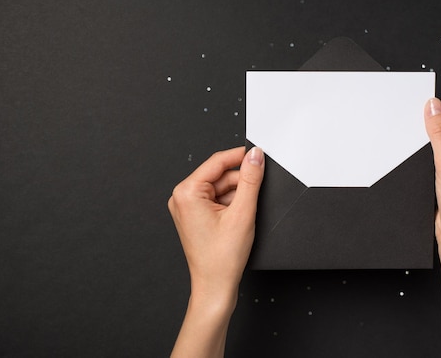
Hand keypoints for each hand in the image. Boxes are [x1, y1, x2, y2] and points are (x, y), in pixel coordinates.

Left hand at [169, 146, 264, 357]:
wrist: (215, 286)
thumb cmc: (221, 258)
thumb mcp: (242, 212)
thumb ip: (250, 179)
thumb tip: (255, 156)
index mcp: (186, 192)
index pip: (217, 162)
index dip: (240, 156)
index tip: (258, 154)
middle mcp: (182, 197)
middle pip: (219, 175)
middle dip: (240, 183)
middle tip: (257, 194)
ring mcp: (187, 208)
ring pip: (220, 188)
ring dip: (237, 196)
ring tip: (244, 216)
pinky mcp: (194, 216)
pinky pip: (216, 200)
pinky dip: (231, 205)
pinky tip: (239, 219)